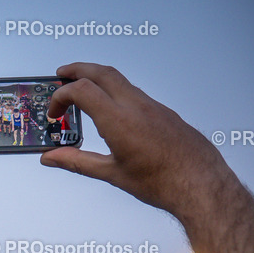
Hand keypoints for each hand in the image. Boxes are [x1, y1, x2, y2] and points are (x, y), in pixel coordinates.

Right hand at [40, 63, 237, 218]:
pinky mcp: (162, 111)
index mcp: (119, 121)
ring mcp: (151, 106)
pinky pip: (133, 91)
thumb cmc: (163, 181)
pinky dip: (114, 90)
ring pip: (119, 79)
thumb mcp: (112, 174)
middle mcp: (136, 106)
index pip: (82, 91)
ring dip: (96, 78)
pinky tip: (109, 108)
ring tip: (82, 89)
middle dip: (77, 70)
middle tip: (61, 74)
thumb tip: (52, 158)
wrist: (200, 183)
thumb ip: (77, 162)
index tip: (54, 112)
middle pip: (101, 72)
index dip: (61, 97)